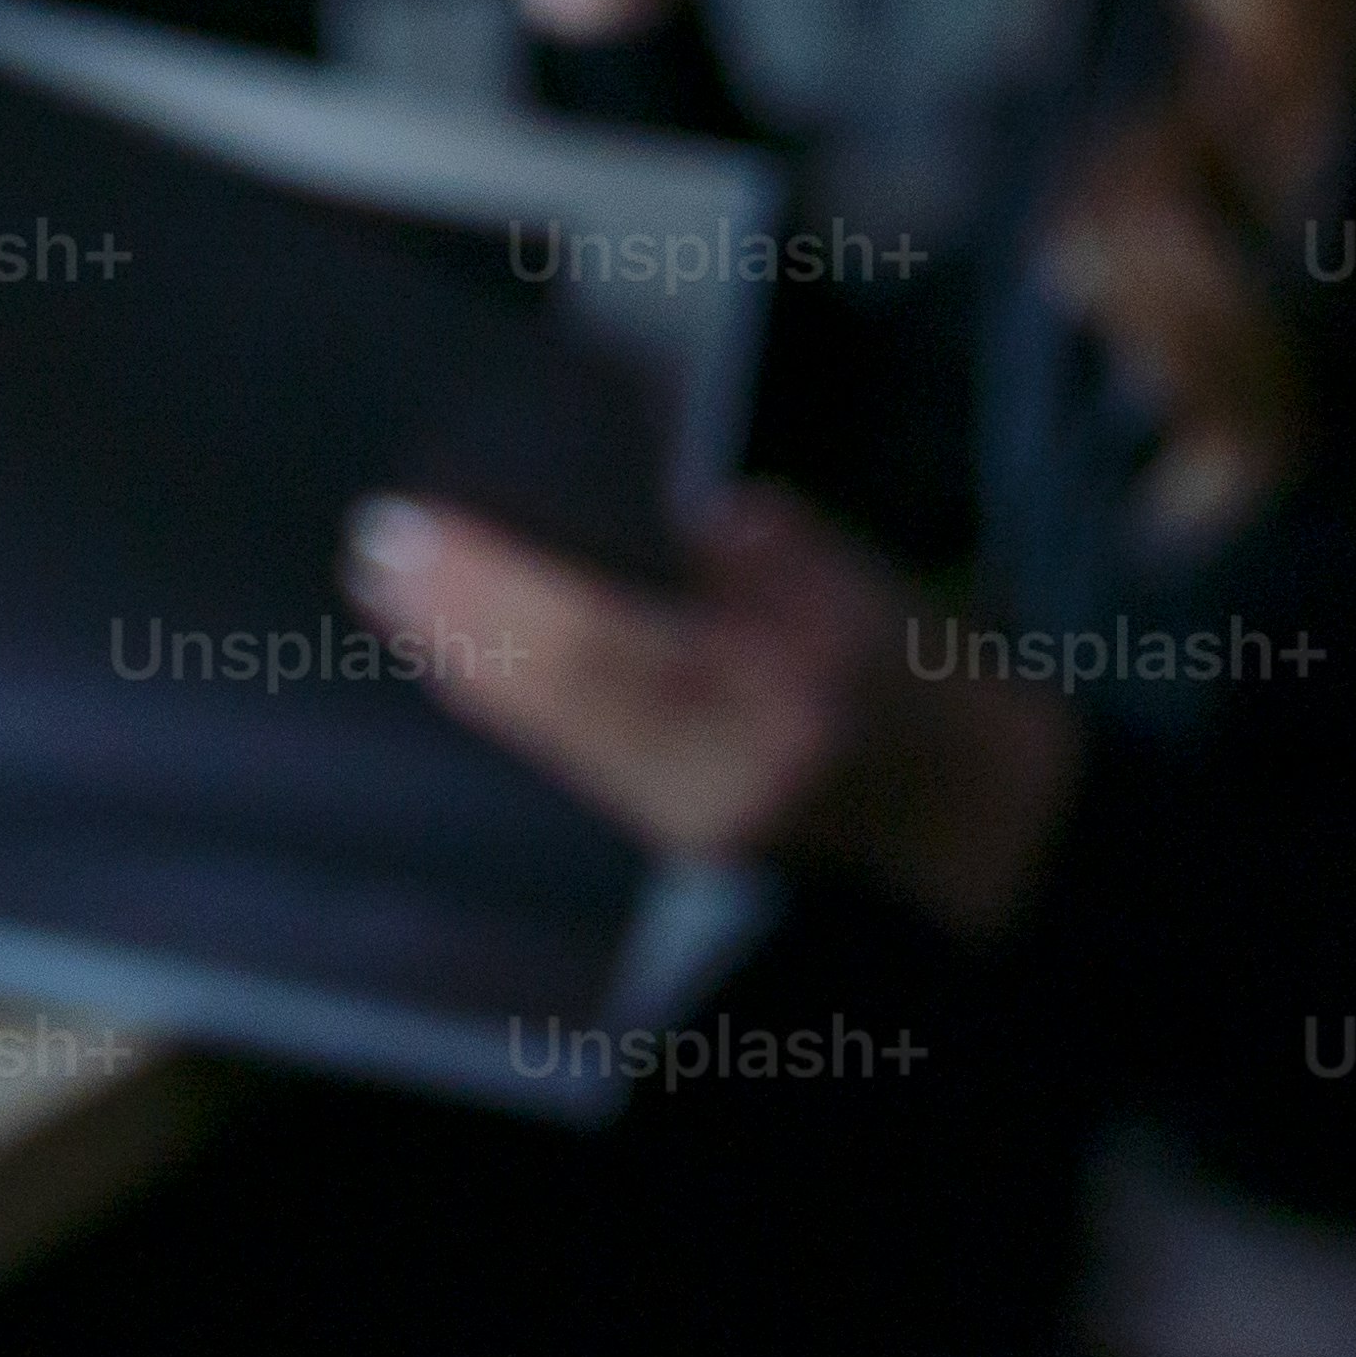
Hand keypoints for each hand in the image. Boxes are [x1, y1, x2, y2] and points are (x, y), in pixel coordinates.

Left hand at [342, 482, 1079, 938]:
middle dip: (462, 620)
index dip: (505, 586)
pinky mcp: (680, 840)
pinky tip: (455, 662)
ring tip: (389, 591)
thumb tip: (672, 517)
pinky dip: (513, 710)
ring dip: (467, 664)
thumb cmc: (929, 679)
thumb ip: (768, 553)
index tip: (426, 528)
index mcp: (787, 700)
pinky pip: (576, 767)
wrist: (979, 816)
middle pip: (565, 696)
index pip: (611, 639)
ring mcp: (699, 822)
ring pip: (558, 738)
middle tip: (376, 548)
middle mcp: (728, 777)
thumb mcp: (869, 589)